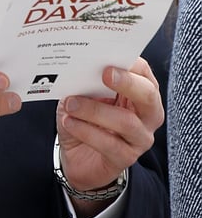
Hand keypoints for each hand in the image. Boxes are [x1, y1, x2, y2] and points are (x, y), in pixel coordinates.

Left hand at [56, 56, 163, 205]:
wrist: (77, 156)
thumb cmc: (83, 118)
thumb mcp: (83, 94)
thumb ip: (87, 80)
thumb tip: (81, 65)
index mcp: (140, 92)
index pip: (143, 72)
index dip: (130, 63)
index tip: (110, 58)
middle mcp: (148, 115)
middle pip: (148, 96)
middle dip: (127, 83)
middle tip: (104, 74)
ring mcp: (140, 138)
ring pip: (126, 121)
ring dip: (95, 110)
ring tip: (71, 104)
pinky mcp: (126, 158)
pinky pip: (109, 144)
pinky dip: (86, 130)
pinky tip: (69, 122)